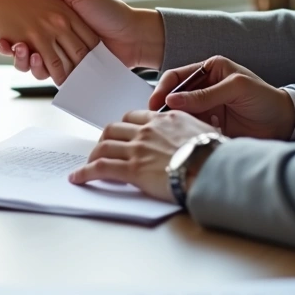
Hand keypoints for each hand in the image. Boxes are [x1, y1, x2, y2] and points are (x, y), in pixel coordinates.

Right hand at [0, 0, 164, 79]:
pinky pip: (55, 77)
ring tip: (24, 52)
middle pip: (29, 50)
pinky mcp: (77, 74)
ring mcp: (68, 58)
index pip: (27, 28)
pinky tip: (38, 65)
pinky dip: (44, 74)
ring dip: (26, 62)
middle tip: (12, 45)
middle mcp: (60, 39)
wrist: (135, 34)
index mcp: (57, 20)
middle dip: (17, 51)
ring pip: (39, 65)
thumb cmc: (108, 10)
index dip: (12, 33)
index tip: (2, 34)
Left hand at [68, 110, 215, 201]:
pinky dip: (85, 172)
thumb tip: (204, 135)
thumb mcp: (207, 133)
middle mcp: (147, 130)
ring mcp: (137, 148)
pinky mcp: (131, 169)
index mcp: (165, 119)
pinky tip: (78, 178)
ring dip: (93, 155)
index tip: (121, 133)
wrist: (214, 169)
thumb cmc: (216, 155)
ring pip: (103, 146)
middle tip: (102, 148)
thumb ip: (195, 131)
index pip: (135, 116)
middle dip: (104, 139)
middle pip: (114, 128)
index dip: (124, 125)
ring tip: (88, 165)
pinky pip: (100, 168)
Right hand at [150, 56, 294, 139]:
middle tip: (157, 120)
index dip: (163, 88)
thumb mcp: (236, 89)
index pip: (177, 76)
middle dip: (165, 108)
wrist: (284, 123)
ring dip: (175, 123)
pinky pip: (190, 129)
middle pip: (174, 96)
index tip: (155, 103)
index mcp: (209, 70)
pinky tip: (191, 138)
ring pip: (179, 115)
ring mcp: (205, 108)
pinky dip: (188, 134)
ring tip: (172, 132)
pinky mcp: (208, 126)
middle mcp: (203, 88)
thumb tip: (173, 100)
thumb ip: (205, 94)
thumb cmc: (265, 99)